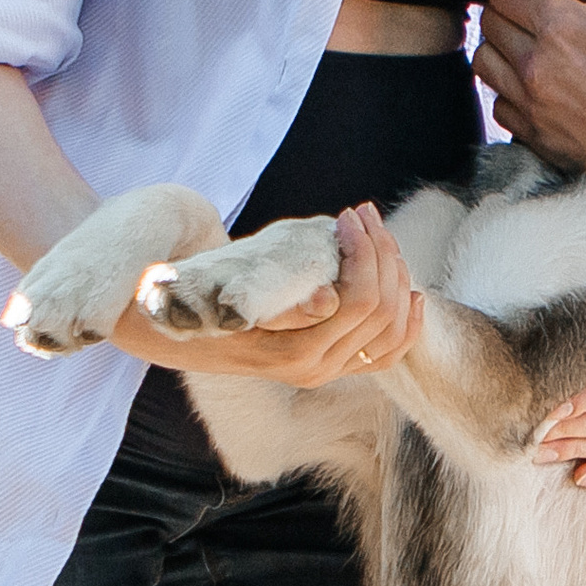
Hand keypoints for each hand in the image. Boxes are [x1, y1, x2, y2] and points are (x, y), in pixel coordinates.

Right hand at [111, 205, 421, 385]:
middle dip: (382, 253)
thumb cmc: (195, 292)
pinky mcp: (332, 365)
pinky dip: (408, 321)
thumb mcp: (221, 284)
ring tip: (375, 233)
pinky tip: (414, 291)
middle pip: (383, 310)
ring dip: (394, 274)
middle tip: (362, 214)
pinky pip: (387, 352)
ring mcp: (326, 371)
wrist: (171, 321)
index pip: (361, 301)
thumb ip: (275, 298)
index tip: (346, 214)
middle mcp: (315, 369)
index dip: (366, 250)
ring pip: (392, 328)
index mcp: (292, 353)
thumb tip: (328, 303)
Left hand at [476, 0, 585, 226]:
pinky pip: (500, 106)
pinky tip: (540, 90)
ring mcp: (531, 105)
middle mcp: (534, 64)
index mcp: (560, 26)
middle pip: (489, 23)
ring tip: (533, 50)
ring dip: (501, 50)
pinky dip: (510, 93)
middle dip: (508, 12)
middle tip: (539, 17)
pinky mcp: (537, 138)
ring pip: (485, 64)